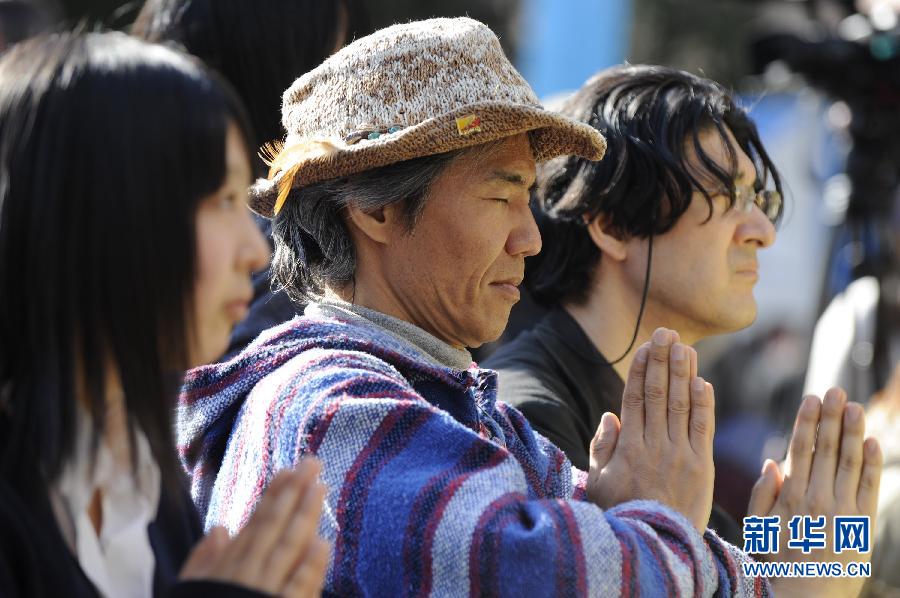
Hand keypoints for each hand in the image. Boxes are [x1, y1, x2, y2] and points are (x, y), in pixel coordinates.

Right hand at [180, 459, 329, 597]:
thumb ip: (203, 561)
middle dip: (294, 493)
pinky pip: (295, 591)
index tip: (290, 469)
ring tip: (321, 487)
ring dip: (304, 517)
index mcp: (228, 567)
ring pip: (286, 549)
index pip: (255, 524)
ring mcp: (261, 594)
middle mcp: (245, 575)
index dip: (274, 495)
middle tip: (313, 462)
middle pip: (273, 528)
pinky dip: (308, 568)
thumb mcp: (190, 591)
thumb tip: (220, 528)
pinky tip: (323, 543)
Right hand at [586, 327, 715, 532]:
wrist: (653, 547)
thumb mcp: (599, 483)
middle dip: (662, 360)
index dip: (641, 369)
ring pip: (682, 405)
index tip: (645, 347)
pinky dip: (705, 404)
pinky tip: (704, 382)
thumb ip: (602, 448)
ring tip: (685, 346)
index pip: (635, 398)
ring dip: (684, 373)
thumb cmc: (621, 516)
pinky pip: (703, 429)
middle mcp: (654, 445)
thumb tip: (611, 415)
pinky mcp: (701, 468)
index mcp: (628, 447)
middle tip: (666, 333)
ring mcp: (680, 455)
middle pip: (659, 394)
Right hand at [747, 389, 882, 597]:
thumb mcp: (758, 528)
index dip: (807, 422)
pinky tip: (873, 442)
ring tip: (856, 407)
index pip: (800, 449)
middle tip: (836, 390)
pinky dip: (873, 464)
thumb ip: (762, 494)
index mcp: (790, 496)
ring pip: (849, 462)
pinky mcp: (863, 524)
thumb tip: (772, 461)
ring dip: (853, 432)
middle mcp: (817, 498)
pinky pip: (870, 487)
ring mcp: (842, 510)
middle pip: (826, 449)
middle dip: (832, 418)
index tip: (811, 398)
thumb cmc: (778, 563)